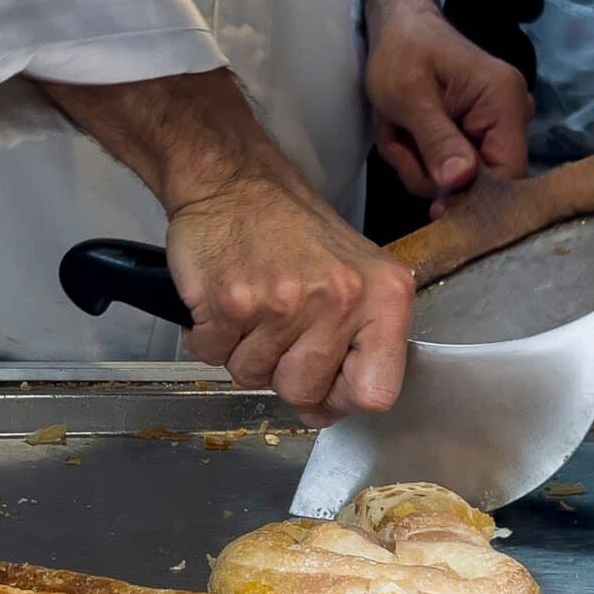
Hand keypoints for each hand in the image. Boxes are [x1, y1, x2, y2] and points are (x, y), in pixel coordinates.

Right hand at [165, 170, 415, 425]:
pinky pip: (212, 356)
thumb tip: (321, 412)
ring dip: (242, 350)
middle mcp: (340, 299)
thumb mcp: (355, 276)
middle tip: (277, 326)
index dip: (341, 398)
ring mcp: (284, 302)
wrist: (235, 181)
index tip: (323, 381)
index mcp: (385, 297)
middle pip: (303, 391)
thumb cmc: (294, 232)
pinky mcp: (232, 301)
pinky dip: (208, 337)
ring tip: (251, 304)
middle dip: (280, 372)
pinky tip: (222, 301)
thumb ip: (353, 348)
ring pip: (252, 376)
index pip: (376, 393)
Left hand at [362, 0, 530, 208]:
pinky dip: (422, 158)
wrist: (399, 26)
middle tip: (399, 143)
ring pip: (458, 179)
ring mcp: (495, 126)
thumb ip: (437, 140)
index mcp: (504, 101)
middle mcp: (511, 116)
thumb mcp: (409, 97)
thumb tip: (460, 182)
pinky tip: (407, 133)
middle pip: (479, 182)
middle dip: (430, 172)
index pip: (507, 174)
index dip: (472, 198)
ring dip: (418, 164)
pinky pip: (450, 167)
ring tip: (399, 130)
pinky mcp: (477, 134)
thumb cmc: (402, 51)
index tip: (436, 206)